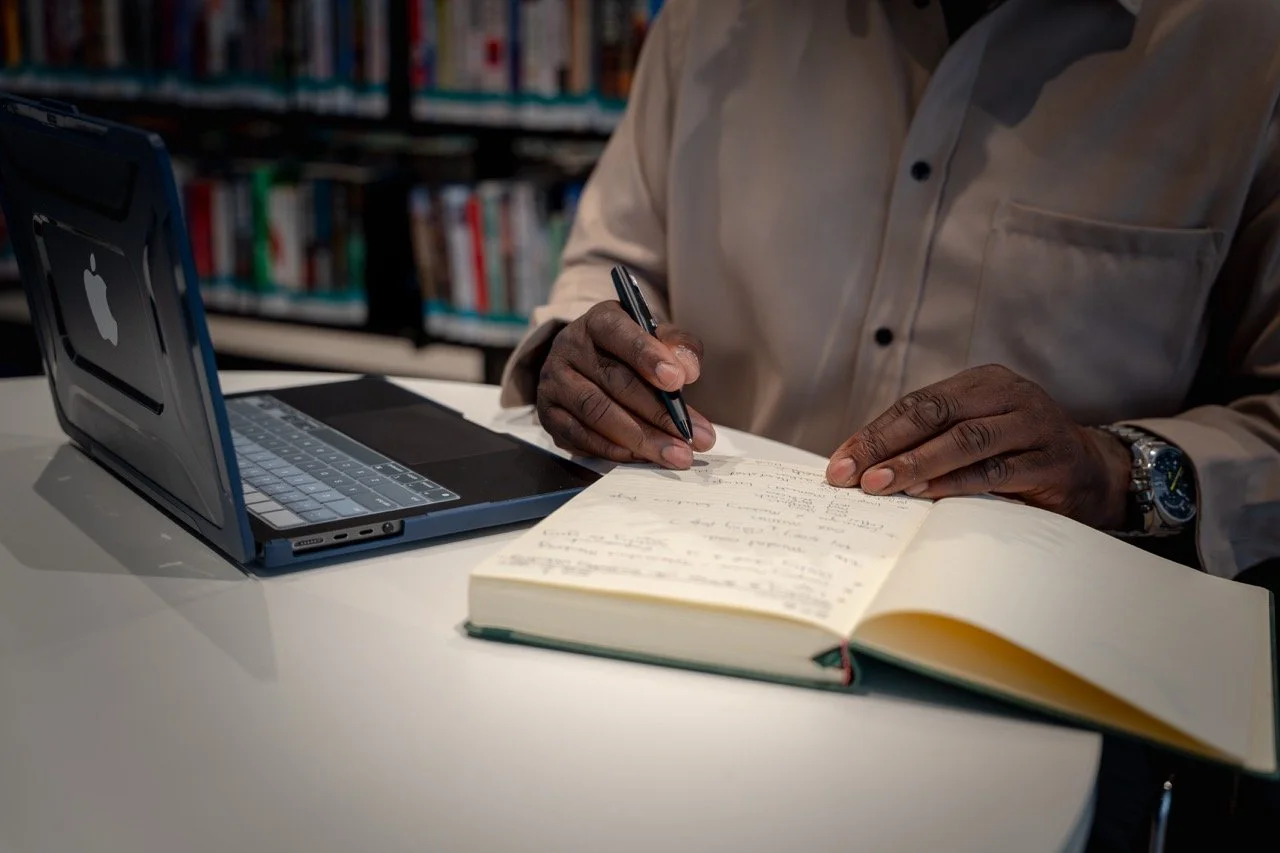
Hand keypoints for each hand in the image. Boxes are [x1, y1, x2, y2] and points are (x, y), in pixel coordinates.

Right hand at [536, 301, 715, 466]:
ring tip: (677, 455)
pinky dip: (616, 450)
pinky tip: (644, 457)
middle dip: (658, 412)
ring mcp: (554, 383)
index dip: (648, 356)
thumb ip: (678, 346)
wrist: (588, 365)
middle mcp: (569, 348)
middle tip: (691, 434)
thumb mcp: (657, 337)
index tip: (678, 380)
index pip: (619, 333)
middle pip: (614, 381)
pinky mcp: (549, 415)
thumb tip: (688, 370)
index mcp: (597, 321)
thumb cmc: (630, 352)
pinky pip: (582, 437)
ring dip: (641, 438)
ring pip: (598, 413)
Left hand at [825, 365, 1132, 529]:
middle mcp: (1009, 395)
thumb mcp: (977, 435)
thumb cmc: (1018, 454)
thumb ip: (930, 441)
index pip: (917, 404)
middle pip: (935, 415)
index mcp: (982, 383)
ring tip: (879, 485)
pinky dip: (956, 483)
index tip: (839, 464)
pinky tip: (925, 495)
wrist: (1093, 473)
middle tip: (850, 475)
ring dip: (916, 464)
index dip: (874, 434)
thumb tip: (861, 466)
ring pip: (964, 441)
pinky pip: (994, 471)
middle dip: (885, 446)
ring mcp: (1033, 425)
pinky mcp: (1050, 462)